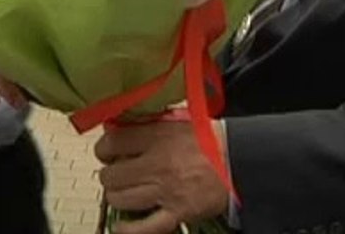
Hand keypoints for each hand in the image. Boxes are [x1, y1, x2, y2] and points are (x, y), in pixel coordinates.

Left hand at [94, 121, 228, 233]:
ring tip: (122, 193)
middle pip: (112, 175)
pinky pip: (144, 227)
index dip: (104, 149)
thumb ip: (151, 124)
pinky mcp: (177, 212)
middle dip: (110, 175)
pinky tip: (121, 226)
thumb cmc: (213, 140)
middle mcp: (158, 164)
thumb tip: (124, 126)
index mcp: (159, 137)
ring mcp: (165, 191)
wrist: (240, 160)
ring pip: (120, 199)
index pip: (113, 143)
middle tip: (116, 173)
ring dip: (116, 197)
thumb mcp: (180, 122)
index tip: (106, 151)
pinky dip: (128, 229)